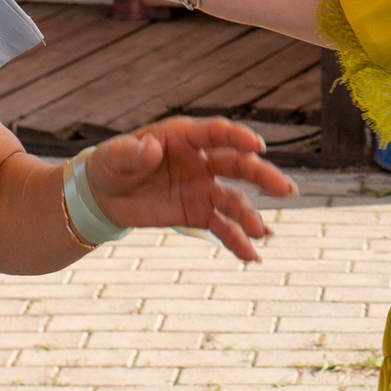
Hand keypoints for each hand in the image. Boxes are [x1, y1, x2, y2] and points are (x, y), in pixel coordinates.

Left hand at [83, 116, 296, 263]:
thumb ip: (132, 153)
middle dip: (262, 176)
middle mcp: (201, 161)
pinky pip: (222, 227)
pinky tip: (251, 256)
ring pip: (234, 200)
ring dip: (249, 215)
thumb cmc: (111, 164)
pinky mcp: (198, 213)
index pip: (216, 134)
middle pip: (237, 165)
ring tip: (260, 233)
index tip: (258, 146)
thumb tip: (151, 148)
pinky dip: (237, 241)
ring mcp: (203, 188)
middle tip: (286, 190)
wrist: (104, 194)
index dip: (238, 137)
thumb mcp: (114, 156)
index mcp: (184, 137)